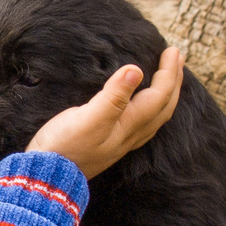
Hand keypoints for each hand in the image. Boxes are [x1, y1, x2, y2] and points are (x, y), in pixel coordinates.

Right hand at [27, 47, 183, 177]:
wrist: (47, 176)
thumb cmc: (65, 146)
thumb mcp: (89, 118)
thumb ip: (113, 96)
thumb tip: (136, 70)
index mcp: (129, 125)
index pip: (159, 96)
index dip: (168, 72)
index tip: (171, 49)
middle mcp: (131, 135)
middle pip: (163, 107)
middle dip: (174, 82)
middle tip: (179, 58)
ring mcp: (121, 142)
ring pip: (155, 117)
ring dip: (166, 95)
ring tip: (168, 78)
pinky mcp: (108, 144)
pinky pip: (142, 123)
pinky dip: (151, 108)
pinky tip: (142, 105)